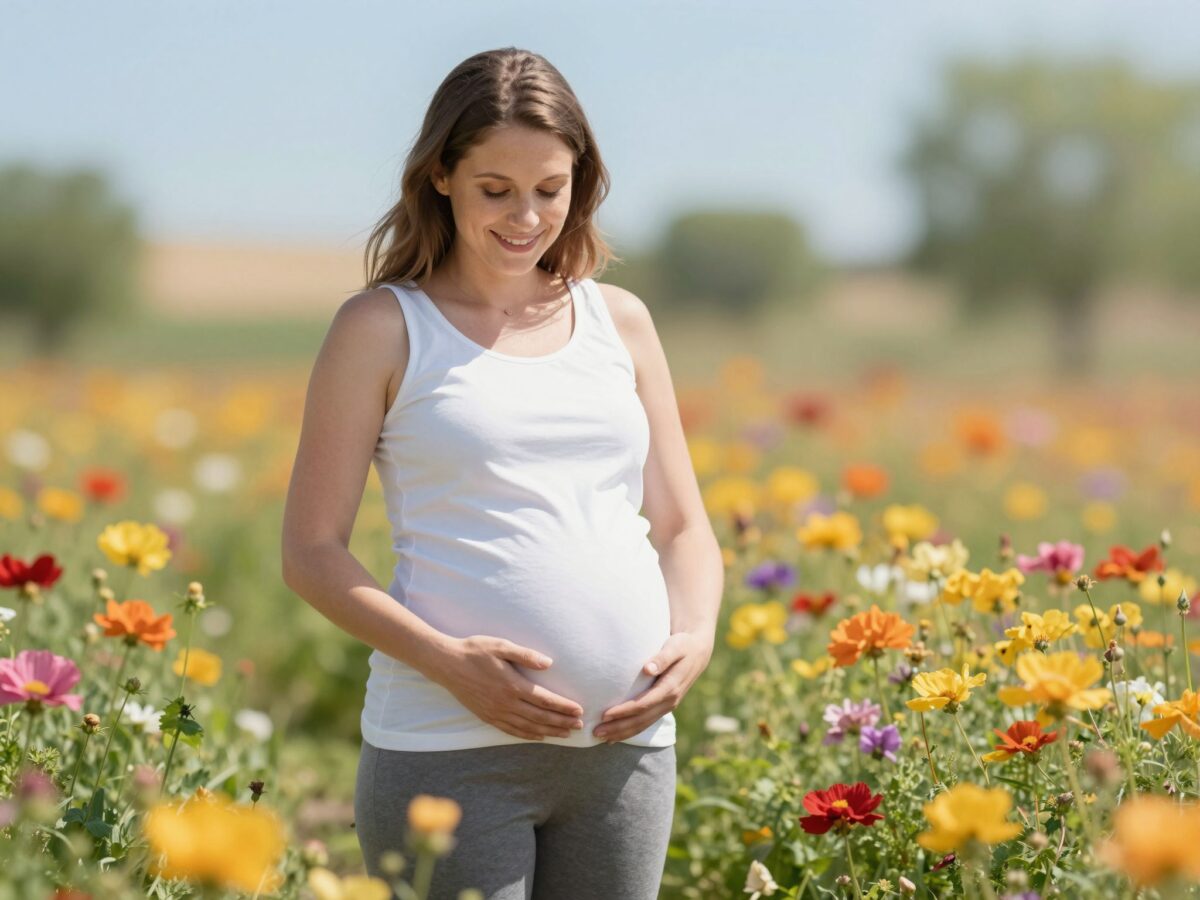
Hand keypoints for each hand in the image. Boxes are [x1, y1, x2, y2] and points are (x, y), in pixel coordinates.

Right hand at [438, 635, 584, 740]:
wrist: (446, 663)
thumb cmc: (475, 650)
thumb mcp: (501, 646)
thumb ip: (525, 655)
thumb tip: (549, 663)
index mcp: (512, 684)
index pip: (544, 699)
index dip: (563, 707)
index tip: (579, 710)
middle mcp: (505, 702)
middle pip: (539, 717)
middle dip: (561, 722)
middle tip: (579, 726)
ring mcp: (495, 712)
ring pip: (527, 727)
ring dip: (548, 732)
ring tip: (565, 734)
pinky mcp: (487, 717)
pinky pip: (511, 730)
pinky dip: (527, 735)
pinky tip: (538, 736)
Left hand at [594, 630, 712, 742]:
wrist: (698, 652)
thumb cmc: (683, 645)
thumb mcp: (675, 646)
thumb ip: (662, 658)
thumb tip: (647, 669)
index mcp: (670, 688)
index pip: (643, 704)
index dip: (624, 711)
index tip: (605, 714)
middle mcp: (670, 701)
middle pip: (641, 720)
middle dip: (618, 727)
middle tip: (596, 732)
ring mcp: (668, 706)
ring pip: (643, 725)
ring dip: (622, 733)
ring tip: (601, 737)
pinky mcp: (664, 706)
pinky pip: (646, 722)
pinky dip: (631, 731)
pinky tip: (616, 736)